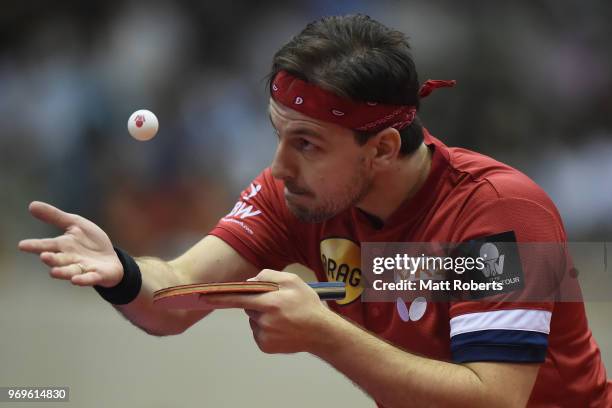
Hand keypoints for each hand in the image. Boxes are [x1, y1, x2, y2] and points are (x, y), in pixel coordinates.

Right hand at [18, 201, 123, 287]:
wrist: (110, 258)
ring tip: (54, 272)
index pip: (47, 245)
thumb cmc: (89, 242)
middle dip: (51, 259)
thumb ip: (55, 216)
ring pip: (70, 271)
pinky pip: (89, 278)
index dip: (35, 245)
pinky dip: (83, 280)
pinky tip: (76, 280)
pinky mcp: (97, 275)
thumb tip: (31, 204)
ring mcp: (83, 268)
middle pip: (58, 260)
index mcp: (63, 246)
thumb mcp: (75, 224)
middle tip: (44, 256)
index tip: (22, 245)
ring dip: (62, 272)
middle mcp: (70, 259)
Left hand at [201, 270, 332, 353]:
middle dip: (257, 304)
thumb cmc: (307, 304)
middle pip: (248, 308)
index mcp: (271, 302)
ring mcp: (264, 335)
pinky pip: (258, 333)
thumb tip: (250, 281)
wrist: (321, 332)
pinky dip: (265, 329)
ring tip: (283, 318)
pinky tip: (281, 328)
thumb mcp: (293, 281)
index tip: (204, 297)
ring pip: (253, 321)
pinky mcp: (265, 346)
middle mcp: (265, 320)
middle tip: (277, 305)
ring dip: (262, 317)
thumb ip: (269, 276)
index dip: (221, 297)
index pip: (239, 298)